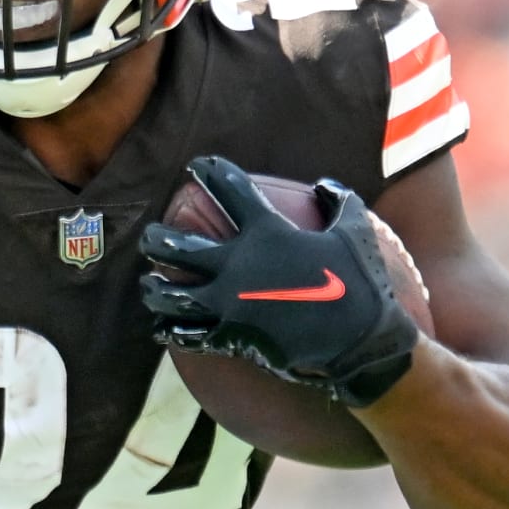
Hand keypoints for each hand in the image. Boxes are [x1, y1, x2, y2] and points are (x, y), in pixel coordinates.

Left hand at [140, 157, 421, 406]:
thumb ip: (338, 200)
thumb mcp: (356, 230)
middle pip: (176, 246)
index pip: (230, 190)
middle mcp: (238, 265)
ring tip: (147, 287)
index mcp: (266, 233)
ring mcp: (230, 304)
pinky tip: (161, 329)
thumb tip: (323, 186)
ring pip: (170, 295)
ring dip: (154, 290)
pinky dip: (171, 332)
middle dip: (156, 240)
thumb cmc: (361, 283)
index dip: (210, 171)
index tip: (197, 165)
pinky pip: (188, 335)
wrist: (359, 343)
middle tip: (149, 238)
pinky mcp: (231, 338)